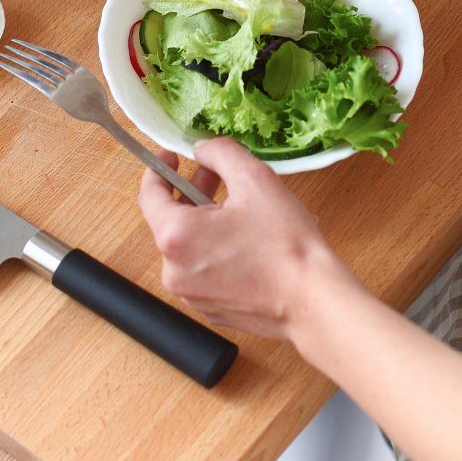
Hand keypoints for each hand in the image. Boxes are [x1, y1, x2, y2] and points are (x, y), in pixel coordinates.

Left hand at [136, 138, 354, 340]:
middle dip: (191, 194)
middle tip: (216, 176)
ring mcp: (191, 295)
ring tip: (239, 212)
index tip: (170, 156)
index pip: (149, 195)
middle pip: (171, 222)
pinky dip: (216, 253)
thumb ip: (221, 153)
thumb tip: (204, 150)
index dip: (158, 170)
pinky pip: (203, 272)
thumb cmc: (285, 244)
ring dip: (205, 224)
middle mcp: (174, 271)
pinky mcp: (210, 310)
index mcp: (176, 236)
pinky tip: (246, 244)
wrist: (312, 301)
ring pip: (188, 248)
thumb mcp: (254, 179)